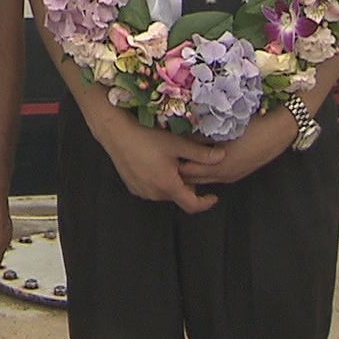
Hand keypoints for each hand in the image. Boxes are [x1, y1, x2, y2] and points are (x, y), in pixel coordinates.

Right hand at [93, 118, 225, 213]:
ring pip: (165, 193)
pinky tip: (157, 164)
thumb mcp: (177, 144)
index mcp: (168, 185)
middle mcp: (154, 193)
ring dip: (172, 183)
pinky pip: (152, 189)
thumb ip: (201, 154)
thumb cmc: (146, 137)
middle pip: (178, 197)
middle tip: (190, 167)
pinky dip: (159, 181)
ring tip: (173, 163)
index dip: (206, 203)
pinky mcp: (133, 186)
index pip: (192, 205)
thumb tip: (222, 157)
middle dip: (188, 186)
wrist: (116, 132)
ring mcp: (142, 191)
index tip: (214, 196)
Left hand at [178, 110, 296, 186]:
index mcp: (219, 164)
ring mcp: (232, 176)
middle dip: (180, 169)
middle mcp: (224, 175)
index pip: (186, 170)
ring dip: (192, 171)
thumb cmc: (252, 126)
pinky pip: (214, 177)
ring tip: (180, 157)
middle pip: (192, 179)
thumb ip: (201, 136)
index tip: (164, 150)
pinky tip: (199, 158)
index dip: (174, 161)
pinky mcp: (238, 174)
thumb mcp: (223, 130)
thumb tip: (181, 136)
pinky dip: (203, 171)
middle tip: (168, 156)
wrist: (280, 131)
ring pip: (203, 179)